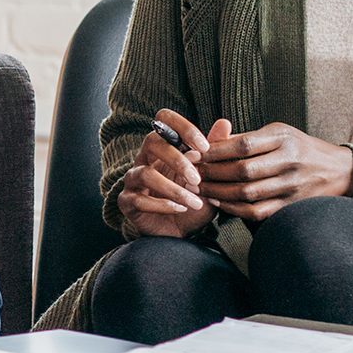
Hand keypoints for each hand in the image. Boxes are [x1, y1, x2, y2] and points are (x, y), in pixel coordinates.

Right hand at [117, 110, 230, 238]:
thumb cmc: (192, 199)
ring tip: (195, 202)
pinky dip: (162, 205)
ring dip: (173, 189)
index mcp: (164, 146)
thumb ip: (214, 152)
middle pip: (151, 142)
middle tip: (197, 179)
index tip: (204, 148)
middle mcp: (144, 159)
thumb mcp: (208, 177)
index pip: (163, 119)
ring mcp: (133, 180)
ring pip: (145, 174)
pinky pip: (139, 199)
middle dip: (177, 160)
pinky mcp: (127, 201)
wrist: (178, 233)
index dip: (183, 127)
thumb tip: (225, 122)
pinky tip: (181, 209)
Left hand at [198, 122, 352, 222]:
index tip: (194, 153)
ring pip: (247, 193)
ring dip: (218, 192)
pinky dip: (234, 209)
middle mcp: (289, 162)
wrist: (338, 171)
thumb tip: (209, 141)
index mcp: (283, 139)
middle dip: (212, 173)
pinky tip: (219, 203)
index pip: (243, 145)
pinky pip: (257, 211)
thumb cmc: (300, 147)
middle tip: (191, 173)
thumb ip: (246, 137)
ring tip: (200, 188)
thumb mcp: (278, 132)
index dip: (215, 151)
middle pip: (242, 170)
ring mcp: (291, 186)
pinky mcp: (290, 205)